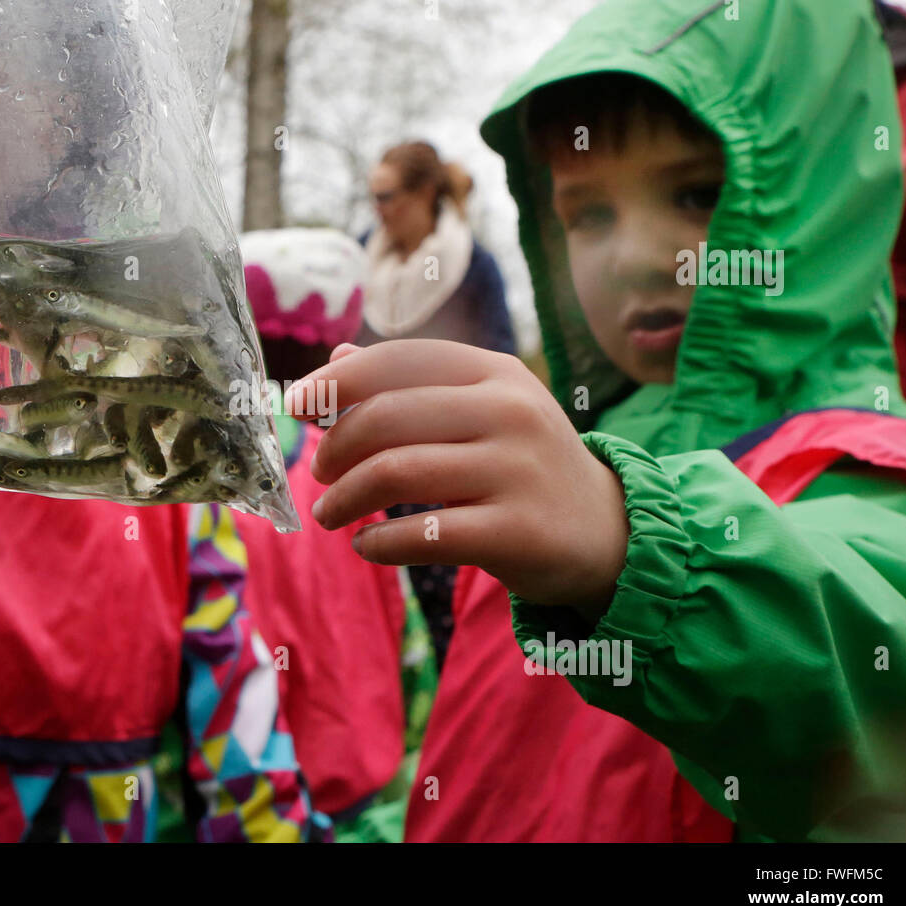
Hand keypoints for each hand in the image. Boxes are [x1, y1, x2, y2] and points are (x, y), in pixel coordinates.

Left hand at [284, 340, 628, 616]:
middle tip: (320, 474)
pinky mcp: (517, 532)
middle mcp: (510, 412)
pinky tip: (366, 547)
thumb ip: (413, 384)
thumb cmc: (523, 464)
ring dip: (344, 498)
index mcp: (496, 373)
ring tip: (329, 514)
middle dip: (335, 447)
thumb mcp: (483, 410)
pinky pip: (424, 535)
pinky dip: (379, 543)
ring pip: (396, 473)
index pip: (401, 360)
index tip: (298, 404)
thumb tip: (336, 358)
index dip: (339, 380)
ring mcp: (517, 470)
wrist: (607, 532)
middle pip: (387, 417)